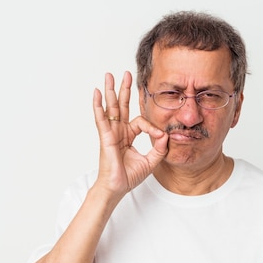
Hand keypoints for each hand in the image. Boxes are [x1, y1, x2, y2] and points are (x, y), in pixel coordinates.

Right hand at [93, 71, 167, 197]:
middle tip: (126, 74)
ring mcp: (111, 132)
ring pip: (111, 108)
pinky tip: (96, 93)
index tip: (160, 136)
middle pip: (122, 106)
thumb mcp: (151, 161)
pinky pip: (101, 118)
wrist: (117, 187)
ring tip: (109, 75)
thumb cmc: (129, 177)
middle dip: (125, 89)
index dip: (152, 127)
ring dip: (110, 91)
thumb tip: (166, 135)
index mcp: (128, 136)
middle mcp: (118, 131)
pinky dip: (98, 105)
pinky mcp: (105, 137)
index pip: (141, 121)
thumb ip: (160, 148)